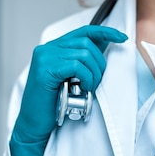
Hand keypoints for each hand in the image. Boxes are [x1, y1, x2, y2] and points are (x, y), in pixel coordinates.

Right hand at [13, 25, 127, 142]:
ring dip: (93, 73)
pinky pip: (76, 66)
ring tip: (89, 87)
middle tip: (97, 82)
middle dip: (99, 63)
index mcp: (53, 48)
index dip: (105, 32)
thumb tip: (104, 50)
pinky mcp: (45, 69)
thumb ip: (82, 63)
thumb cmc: (51, 105)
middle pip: (86, 42)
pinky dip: (85, 77)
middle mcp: (47, 49)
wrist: (33, 124)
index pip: (83, 31)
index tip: (121, 38)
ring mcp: (44, 57)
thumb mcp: (70, 79)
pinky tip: (82, 88)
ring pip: (83, 54)